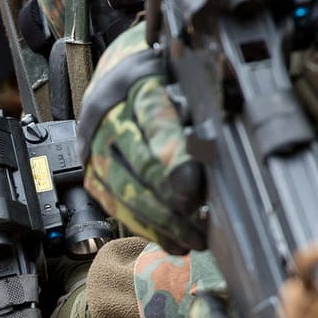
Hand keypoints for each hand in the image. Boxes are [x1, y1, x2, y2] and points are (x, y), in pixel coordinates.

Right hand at [80, 24, 207, 254]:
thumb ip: (204, 102)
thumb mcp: (185, 75)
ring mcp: (94, 145)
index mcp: (136, 83)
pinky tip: (168, 240)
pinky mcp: (91, 169)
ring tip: (191, 242)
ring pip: (124, 192)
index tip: (192, 189)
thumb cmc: (160, 76)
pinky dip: (143, 226)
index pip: (156, 125)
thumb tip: (227, 140)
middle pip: (139, 166)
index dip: (173, 160)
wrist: (115, 75)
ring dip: (160, 223)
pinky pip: (113, 204)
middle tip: (200, 228)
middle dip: (171, 203)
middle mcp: (109, 114)